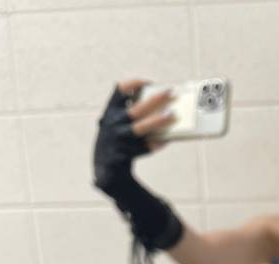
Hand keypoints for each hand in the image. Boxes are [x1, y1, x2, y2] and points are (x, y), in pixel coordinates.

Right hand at [93, 79, 173, 196]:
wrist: (106, 167)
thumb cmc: (118, 140)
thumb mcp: (118, 123)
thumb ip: (134, 114)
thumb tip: (163, 107)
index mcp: (110, 111)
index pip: (120, 90)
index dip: (135, 83)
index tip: (150, 82)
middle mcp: (113, 123)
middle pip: (136, 108)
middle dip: (155, 99)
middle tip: (171, 92)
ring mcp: (118, 139)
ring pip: (140, 128)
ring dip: (158, 121)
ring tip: (173, 116)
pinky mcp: (124, 154)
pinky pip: (144, 148)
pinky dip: (155, 144)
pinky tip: (166, 140)